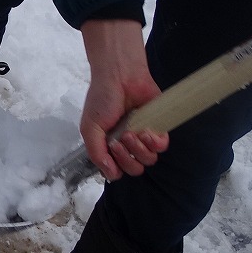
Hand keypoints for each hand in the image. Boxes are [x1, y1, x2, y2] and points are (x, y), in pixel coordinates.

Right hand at [79, 19, 168, 179]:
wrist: (120, 76)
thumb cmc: (102, 99)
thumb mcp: (89, 128)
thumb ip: (96, 153)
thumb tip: (111, 175)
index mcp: (110, 146)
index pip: (117, 170)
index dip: (116, 166)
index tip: (111, 149)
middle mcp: (127, 145)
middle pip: (134, 169)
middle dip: (127, 158)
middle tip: (120, 139)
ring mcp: (143, 137)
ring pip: (148, 160)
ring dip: (139, 149)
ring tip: (131, 132)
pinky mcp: (159, 128)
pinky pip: (162, 147)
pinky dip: (154, 142)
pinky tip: (145, 131)